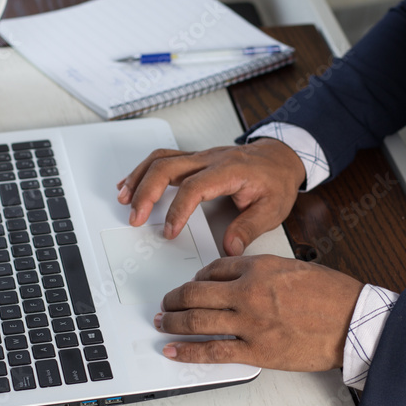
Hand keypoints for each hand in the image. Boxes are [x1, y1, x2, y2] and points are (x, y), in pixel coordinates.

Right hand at [116, 138, 304, 255]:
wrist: (281, 157)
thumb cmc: (276, 180)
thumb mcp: (272, 209)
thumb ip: (248, 229)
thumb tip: (230, 249)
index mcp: (229, 170)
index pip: (194, 187)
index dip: (177, 210)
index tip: (169, 231)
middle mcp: (210, 159)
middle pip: (167, 167)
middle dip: (146, 193)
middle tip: (135, 218)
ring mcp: (200, 157)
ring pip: (160, 159)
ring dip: (139, 178)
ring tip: (124, 200)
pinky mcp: (195, 159)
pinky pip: (163, 159)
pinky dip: (143, 171)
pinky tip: (131, 184)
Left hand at [154, 255, 364, 371]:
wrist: (354, 323)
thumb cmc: (334, 296)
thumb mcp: (295, 268)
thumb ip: (264, 272)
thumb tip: (240, 280)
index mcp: (260, 267)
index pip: (215, 268)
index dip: (198, 278)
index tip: (193, 285)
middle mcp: (249, 292)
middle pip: (196, 293)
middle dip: (175, 298)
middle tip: (166, 303)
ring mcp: (250, 323)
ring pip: (197, 320)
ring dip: (173, 321)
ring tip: (163, 322)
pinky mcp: (256, 351)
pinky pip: (212, 352)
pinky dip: (187, 352)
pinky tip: (173, 350)